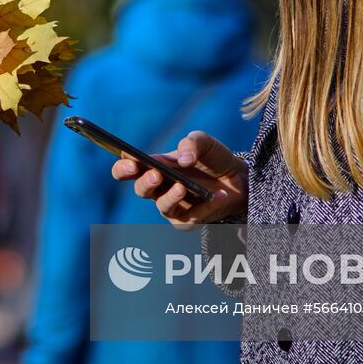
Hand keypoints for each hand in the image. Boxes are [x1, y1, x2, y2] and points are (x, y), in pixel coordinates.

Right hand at [110, 131, 247, 226]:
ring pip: (162, 207)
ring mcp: (172, 206)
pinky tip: (217, 195)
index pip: (128, 168)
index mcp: (155, 166)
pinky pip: (190, 219)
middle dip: (145, 182)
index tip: (131, 161)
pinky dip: (205, 207)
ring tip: (182, 187)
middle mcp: (159, 188)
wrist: (239, 178)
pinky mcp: (188, 221)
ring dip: (170, 197)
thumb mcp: (205, 142)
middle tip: (155, 174)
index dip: (123, 166)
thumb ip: (191, 143)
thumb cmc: (213, 158)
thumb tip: (182, 160)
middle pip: (140, 189)